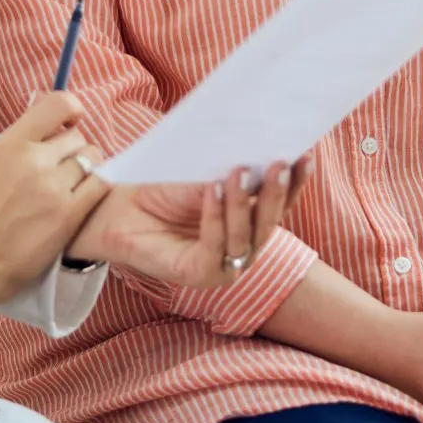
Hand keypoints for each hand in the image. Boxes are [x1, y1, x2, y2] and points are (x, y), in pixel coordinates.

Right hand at [0, 89, 105, 311]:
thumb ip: (20, 142)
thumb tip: (48, 127)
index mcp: (12, 142)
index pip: (58, 104)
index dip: (71, 110)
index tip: (68, 123)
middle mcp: (36, 159)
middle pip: (77, 137)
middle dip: (73, 149)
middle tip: (62, 167)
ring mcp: (55, 186)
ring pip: (93, 158)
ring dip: (86, 168)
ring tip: (72, 184)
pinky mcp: (71, 213)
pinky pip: (101, 185)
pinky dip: (96, 186)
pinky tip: (85, 195)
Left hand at [68, 159, 310, 289]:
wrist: (116, 207)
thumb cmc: (160, 188)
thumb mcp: (203, 174)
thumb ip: (235, 171)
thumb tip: (266, 147)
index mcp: (248, 223)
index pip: (280, 205)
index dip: (295, 183)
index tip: (306, 154)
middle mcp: (241, 248)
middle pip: (269, 223)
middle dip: (277, 193)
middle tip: (281, 163)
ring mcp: (222, 265)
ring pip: (245, 237)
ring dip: (244, 203)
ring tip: (239, 171)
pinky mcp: (198, 275)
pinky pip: (215, 248)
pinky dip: (216, 218)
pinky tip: (213, 191)